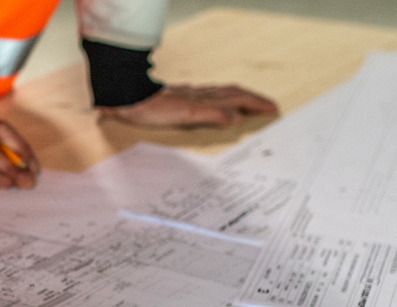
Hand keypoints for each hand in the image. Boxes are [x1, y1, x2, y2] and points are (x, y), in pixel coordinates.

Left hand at [99, 84, 277, 128]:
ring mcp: (189, 96)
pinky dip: (219, 101)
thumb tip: (237, 117)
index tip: (273, 110)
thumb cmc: (153, 108)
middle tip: (269, 107)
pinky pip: (207, 98)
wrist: (127, 99)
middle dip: (253, 100)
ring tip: (249, 105)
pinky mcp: (177, 99)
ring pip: (221, 94)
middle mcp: (200, 94)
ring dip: (238, 99)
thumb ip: (212, 114)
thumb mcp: (185, 114)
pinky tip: (213, 105)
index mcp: (205, 98)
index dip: (256, 104)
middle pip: (233, 94)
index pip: (238, 99)